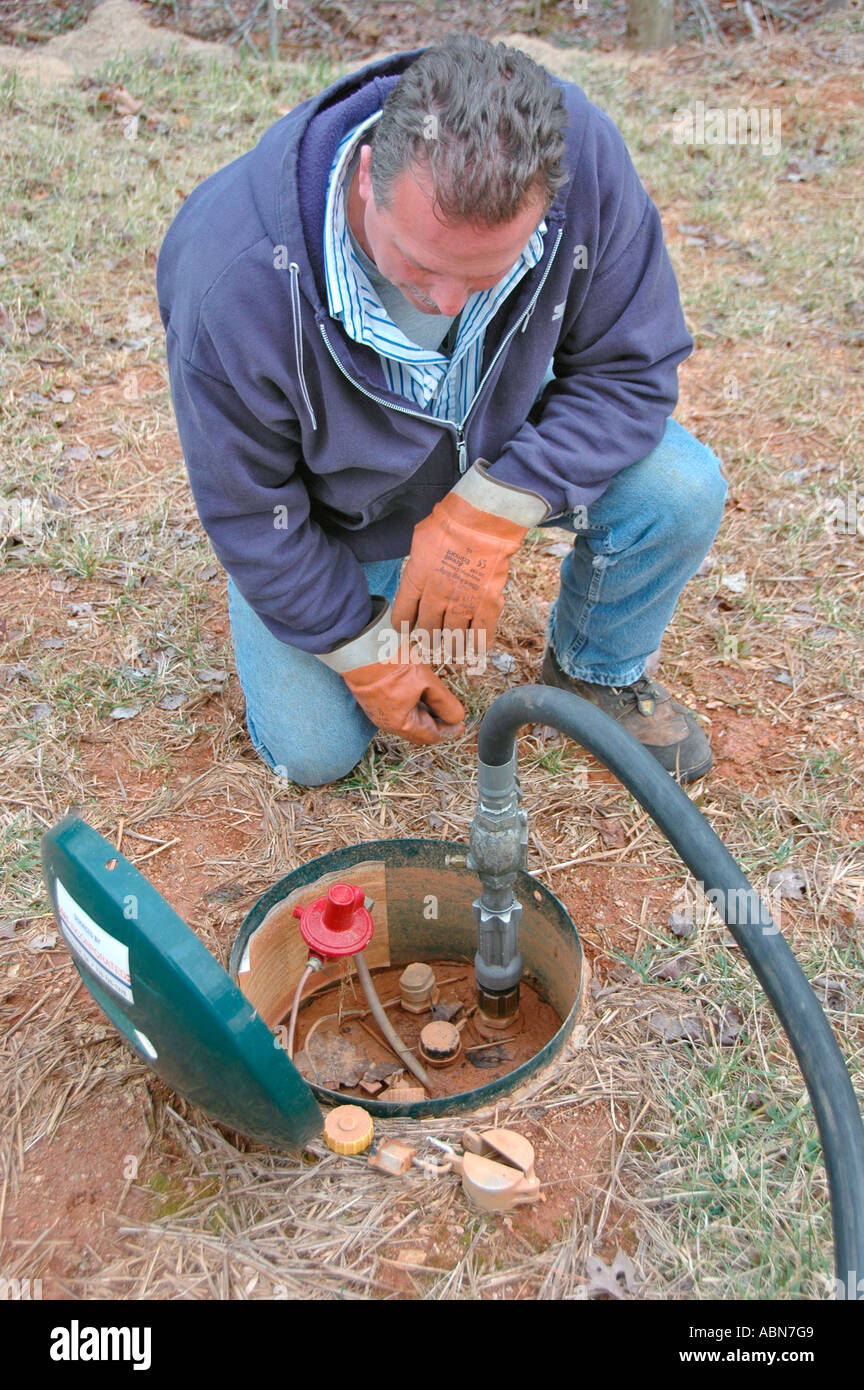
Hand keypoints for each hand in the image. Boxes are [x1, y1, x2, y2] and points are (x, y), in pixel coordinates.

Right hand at [343, 657, 464, 745]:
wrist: (359, 647)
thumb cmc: (390, 662)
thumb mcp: (425, 680)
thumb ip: (444, 702)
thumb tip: (457, 718)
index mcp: (401, 723)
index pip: (430, 735)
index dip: (448, 731)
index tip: (460, 725)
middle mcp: (386, 722)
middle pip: (417, 731)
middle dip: (436, 724)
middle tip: (451, 716)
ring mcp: (377, 712)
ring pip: (406, 720)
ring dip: (423, 714)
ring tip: (436, 703)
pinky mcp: (371, 700)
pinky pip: (395, 711)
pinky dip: (410, 707)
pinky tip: (417, 695)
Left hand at [391, 492, 526, 641]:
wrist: (483, 517)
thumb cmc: (451, 520)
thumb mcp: (421, 539)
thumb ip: (418, 562)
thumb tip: (417, 574)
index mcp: (417, 579)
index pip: (403, 614)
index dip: (403, 625)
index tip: (405, 629)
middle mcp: (436, 595)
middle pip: (428, 629)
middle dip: (429, 638)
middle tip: (431, 641)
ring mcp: (462, 601)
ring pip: (453, 636)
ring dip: (452, 645)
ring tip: (453, 648)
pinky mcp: (487, 603)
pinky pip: (481, 633)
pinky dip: (478, 644)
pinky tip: (476, 647)